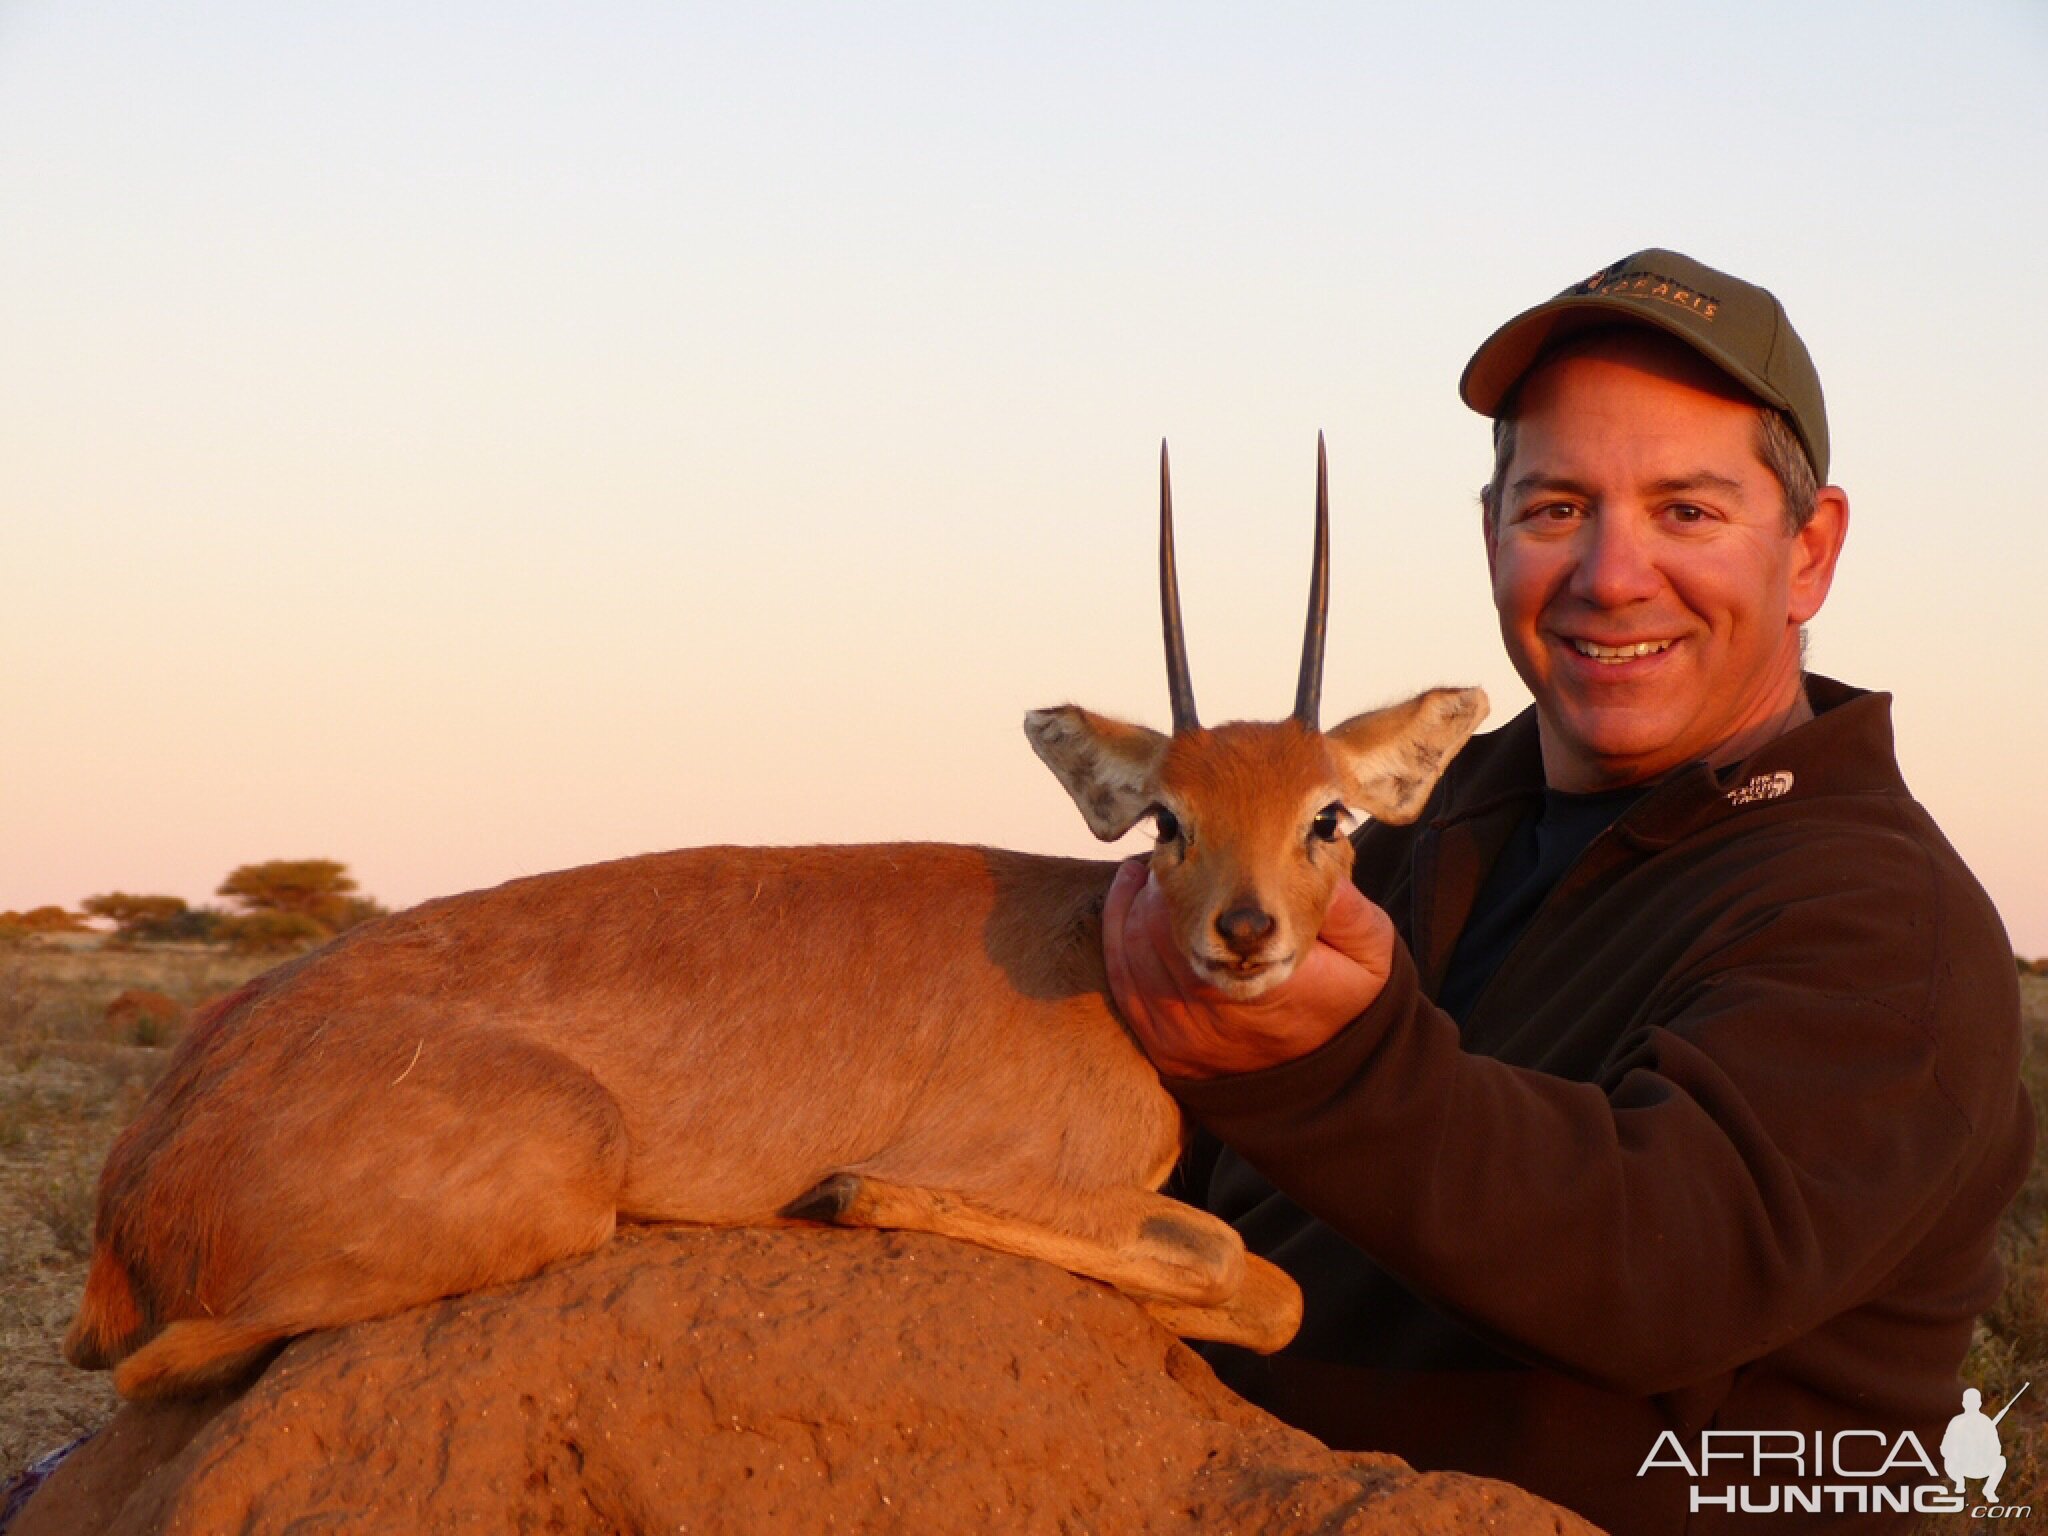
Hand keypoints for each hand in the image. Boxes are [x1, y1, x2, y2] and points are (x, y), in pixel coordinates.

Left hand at [1103, 858, 1395, 1079]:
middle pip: (1160, 925)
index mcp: (1270, 983)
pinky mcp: (1162, 1044)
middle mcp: (1218, 1012)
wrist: (1329, 1085)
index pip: (1206, 914)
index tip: (1204, 839)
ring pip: (1135, 947)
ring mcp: (1183, 1033)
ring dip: (1140, 901)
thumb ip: (1348, 908)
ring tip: (1157, 868)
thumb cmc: (1349, 1004)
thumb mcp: (1371, 954)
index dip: (1195, 870)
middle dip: (1166, 880)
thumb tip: (1320, 855)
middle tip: (1180, 847)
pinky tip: (1130, 895)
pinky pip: (1122, 979)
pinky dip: (1119, 930)